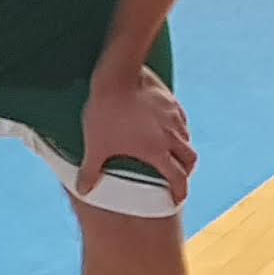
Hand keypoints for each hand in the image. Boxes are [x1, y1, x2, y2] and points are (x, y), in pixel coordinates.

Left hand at [76, 66, 194, 205]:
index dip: (180, 192)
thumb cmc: (106, 113)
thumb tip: (83, 190)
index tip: (178, 199)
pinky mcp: (171, 100)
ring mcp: (173, 116)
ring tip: (171, 151)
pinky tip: (166, 125)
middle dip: (186, 170)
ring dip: (182, 149)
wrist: (117, 75)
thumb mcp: (95, 146)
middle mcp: (171, 136)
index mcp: (157, 151)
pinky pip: (181, 119)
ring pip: (187, 138)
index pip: (178, 179)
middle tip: (178, 175)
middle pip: (190, 159)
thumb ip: (90, 171)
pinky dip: (178, 128)